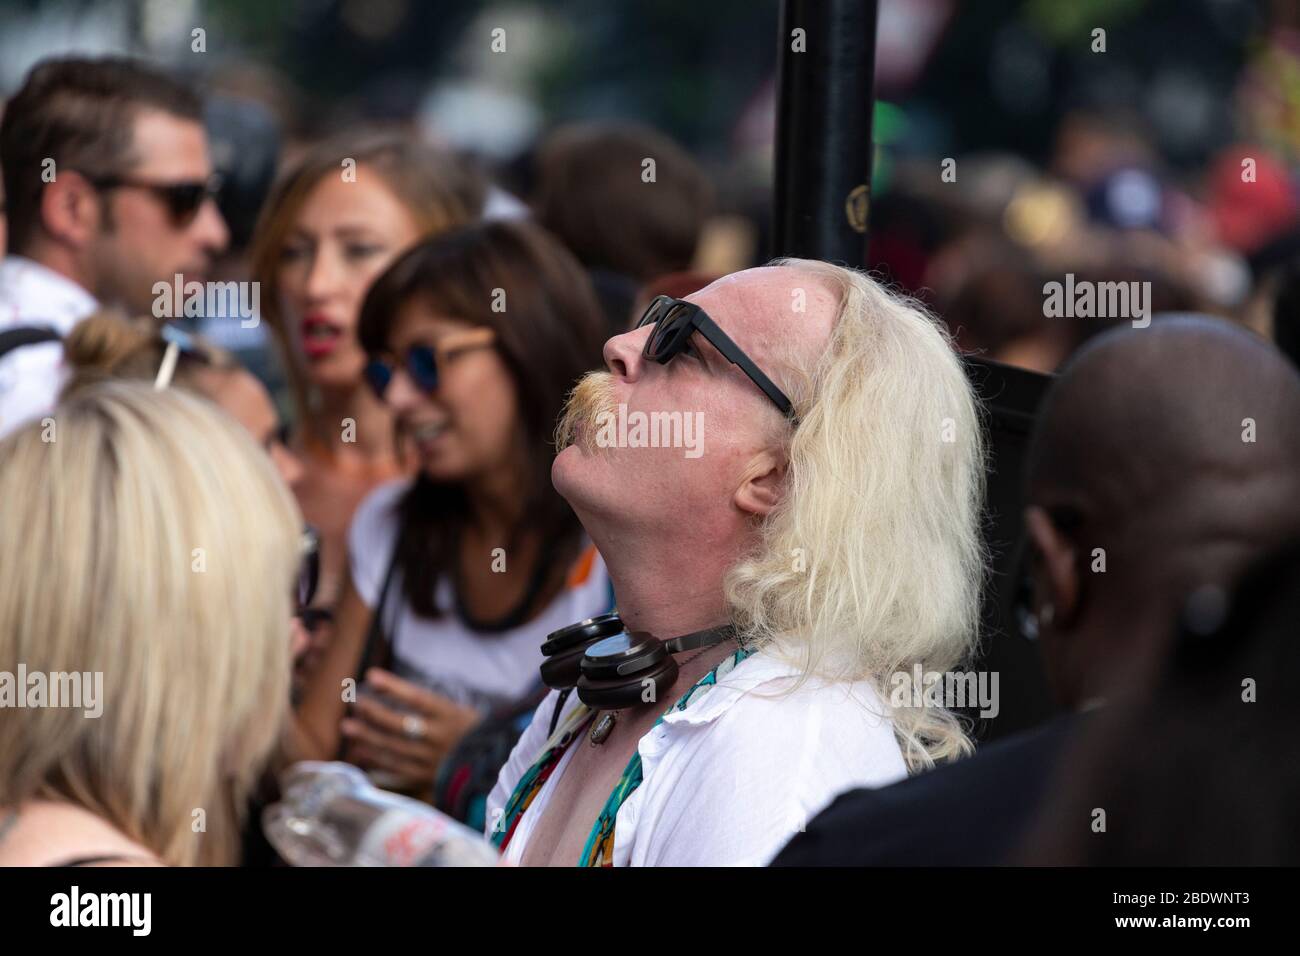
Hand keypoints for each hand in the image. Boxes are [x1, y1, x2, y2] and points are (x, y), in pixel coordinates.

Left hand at [340, 669, 480, 796]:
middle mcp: (439, 738)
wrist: (491, 767)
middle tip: (354, 702)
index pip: (417, 698)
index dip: (393, 687)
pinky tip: (361, 749)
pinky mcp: (425, 777)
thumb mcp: (459, 711)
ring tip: (347, 726)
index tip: (371, 675)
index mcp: (451, 716)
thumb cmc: (472, 732)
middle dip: (373, 713)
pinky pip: (395, 768)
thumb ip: (431, 705)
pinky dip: (376, 758)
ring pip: (392, 747)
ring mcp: (431, 759)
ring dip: (367, 737)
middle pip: (399, 724)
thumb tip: (394, 691)